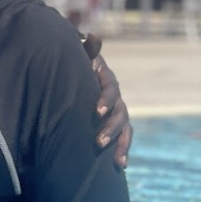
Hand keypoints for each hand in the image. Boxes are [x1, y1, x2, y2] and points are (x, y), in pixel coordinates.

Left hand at [82, 34, 132, 168]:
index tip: (97, 111)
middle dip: (111, 128)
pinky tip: (122, 166)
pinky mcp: (116, 125)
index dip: (105, 99)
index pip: (110, 89)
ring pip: (125, 128)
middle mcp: (116, 97)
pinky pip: (124, 138)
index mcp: (106, 80)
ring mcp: (118, 111)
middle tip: (99, 142)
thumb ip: (87, 49)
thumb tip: (94, 35)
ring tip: (118, 161)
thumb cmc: (76, 66)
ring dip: (121, 144)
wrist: (78, 78)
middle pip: (120, 113)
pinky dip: (123, 151)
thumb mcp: (80, 58)